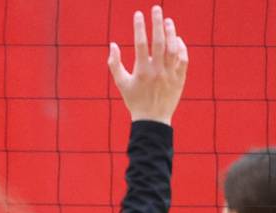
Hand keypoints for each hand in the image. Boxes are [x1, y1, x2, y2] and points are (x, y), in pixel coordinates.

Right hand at [108, 5, 187, 124]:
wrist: (153, 119)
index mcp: (142, 71)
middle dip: (158, 23)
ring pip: (174, 48)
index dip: (139, 27)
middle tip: (156, 8)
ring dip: (171, 32)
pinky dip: (181, 47)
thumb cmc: (134, 100)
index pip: (141, 44)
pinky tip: (177, 39)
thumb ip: (115, 63)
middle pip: (159, 41)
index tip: (138, 14)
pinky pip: (183, 58)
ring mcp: (171, 73)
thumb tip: (112, 44)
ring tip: (168, 21)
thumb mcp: (121, 83)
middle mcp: (157, 70)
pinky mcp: (180, 77)